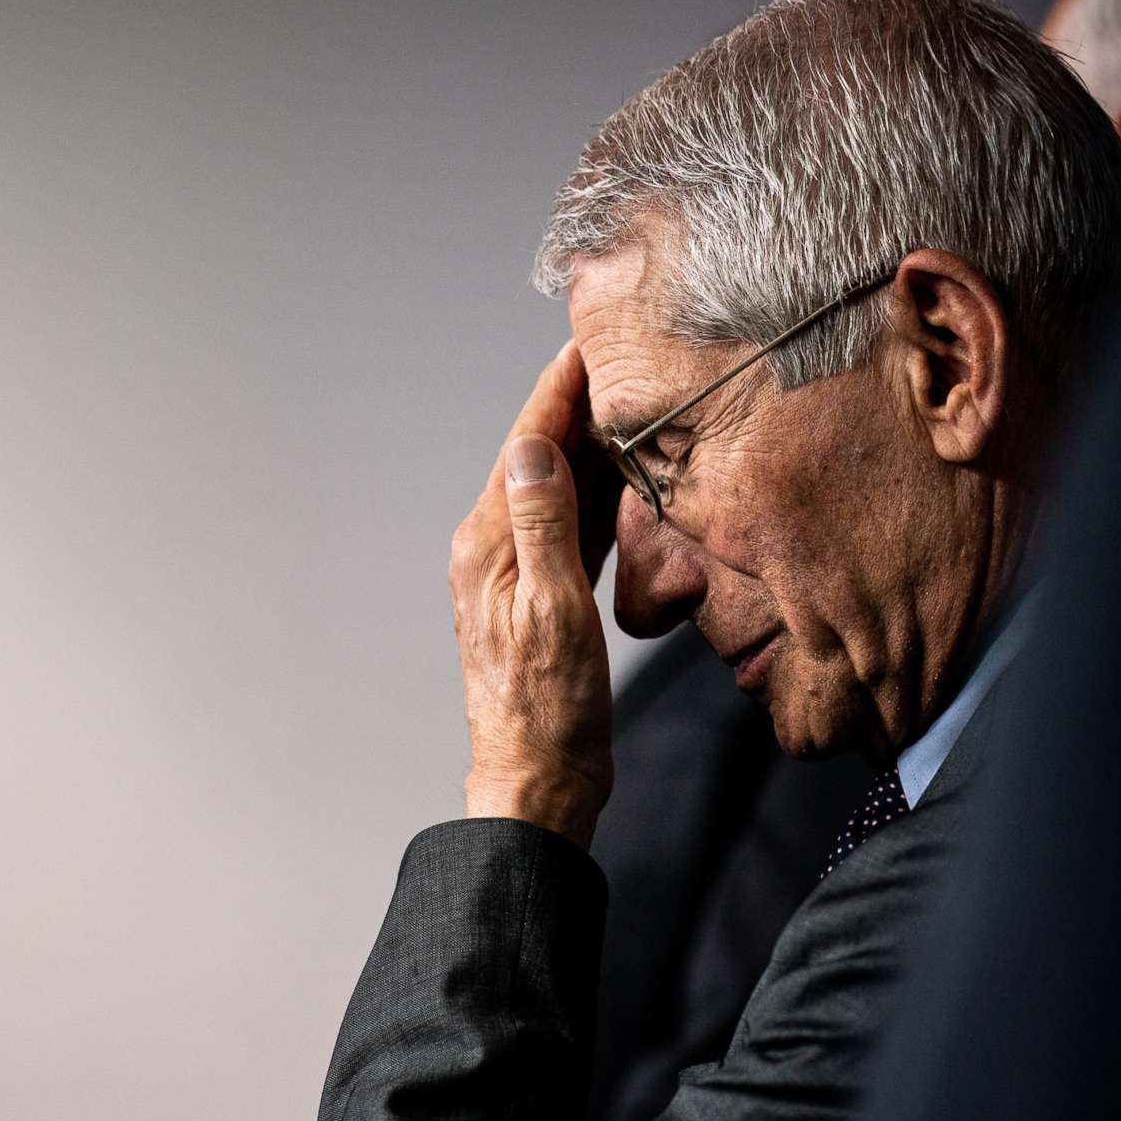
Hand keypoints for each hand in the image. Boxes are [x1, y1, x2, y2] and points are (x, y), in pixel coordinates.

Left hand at [450, 341, 614, 848]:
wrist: (539, 781)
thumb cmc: (548, 711)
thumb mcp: (553, 611)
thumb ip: (542, 524)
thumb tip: (531, 447)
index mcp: (489, 547)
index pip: (525, 445)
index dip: (558, 389)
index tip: (586, 339)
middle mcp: (494, 552)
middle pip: (539, 458)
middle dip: (577, 405)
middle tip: (621, 353)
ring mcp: (517, 574)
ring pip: (558, 491)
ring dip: (591, 447)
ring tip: (631, 399)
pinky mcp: (542, 598)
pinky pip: (571, 529)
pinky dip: (596, 497)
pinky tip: (625, 479)